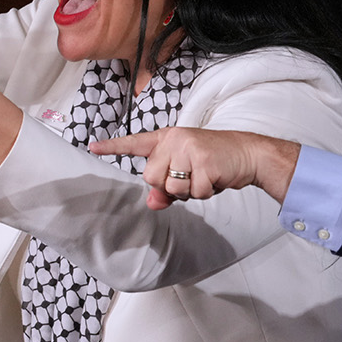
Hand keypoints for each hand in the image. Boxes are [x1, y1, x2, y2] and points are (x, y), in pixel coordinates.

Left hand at [88, 127, 300, 208]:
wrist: (249, 153)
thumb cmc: (215, 163)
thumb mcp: (188, 174)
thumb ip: (165, 189)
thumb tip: (151, 203)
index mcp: (167, 139)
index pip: (135, 144)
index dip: (113, 147)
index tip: (92, 147)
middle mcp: (174, 139)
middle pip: (151, 177)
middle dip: (170, 186)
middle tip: (192, 175)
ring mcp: (188, 148)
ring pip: (171, 188)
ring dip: (189, 191)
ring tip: (205, 175)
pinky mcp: (203, 161)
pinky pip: (193, 192)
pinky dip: (205, 192)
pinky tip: (215, 178)